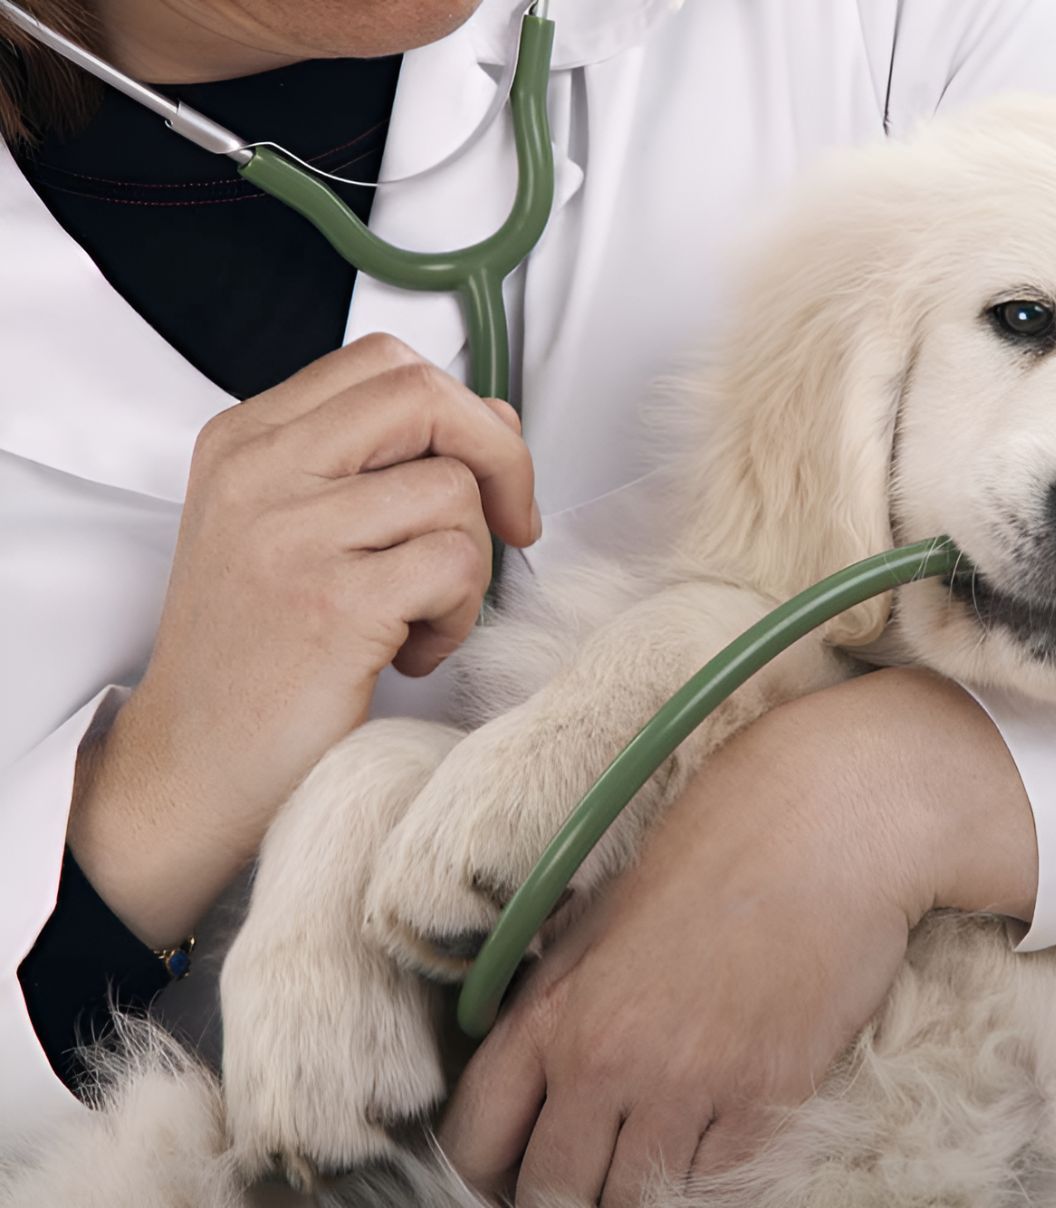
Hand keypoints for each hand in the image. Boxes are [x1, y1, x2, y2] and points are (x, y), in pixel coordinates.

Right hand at [68, 334, 539, 945]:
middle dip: (500, 459)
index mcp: (247, 440)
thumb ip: (374, 465)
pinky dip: (459, 616)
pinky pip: (456, 565)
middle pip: (425, 397)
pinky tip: (411, 652)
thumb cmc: (258, 654)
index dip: (462, 408)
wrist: (191, 768)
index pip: (385, 362)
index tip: (486, 472)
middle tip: (511, 527)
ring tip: (421, 617)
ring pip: (455, 492)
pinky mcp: (331, 602)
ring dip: (471, 565)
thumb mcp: (290, 530)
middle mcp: (260, 472)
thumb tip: (493, 418)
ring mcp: (290, 534)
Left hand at [438, 669, 1036, 1207]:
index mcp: (551, 1010)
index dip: (493, 1174)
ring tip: (659, 1157)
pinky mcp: (768, 1097)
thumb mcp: (602, 918)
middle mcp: (606, 1059)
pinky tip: (717, 1141)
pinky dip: (712, 1177)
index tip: (520, 1171)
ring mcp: (688, 1084)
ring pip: (636, 1203)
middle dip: (569, 1192)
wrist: (827, 824)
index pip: (476, 1144)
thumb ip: (557, 1002)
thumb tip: (533, 1074)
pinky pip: (719, 1187)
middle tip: (596, 1173)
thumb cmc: (715, 851)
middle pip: (554, 1194)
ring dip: (643, 1189)